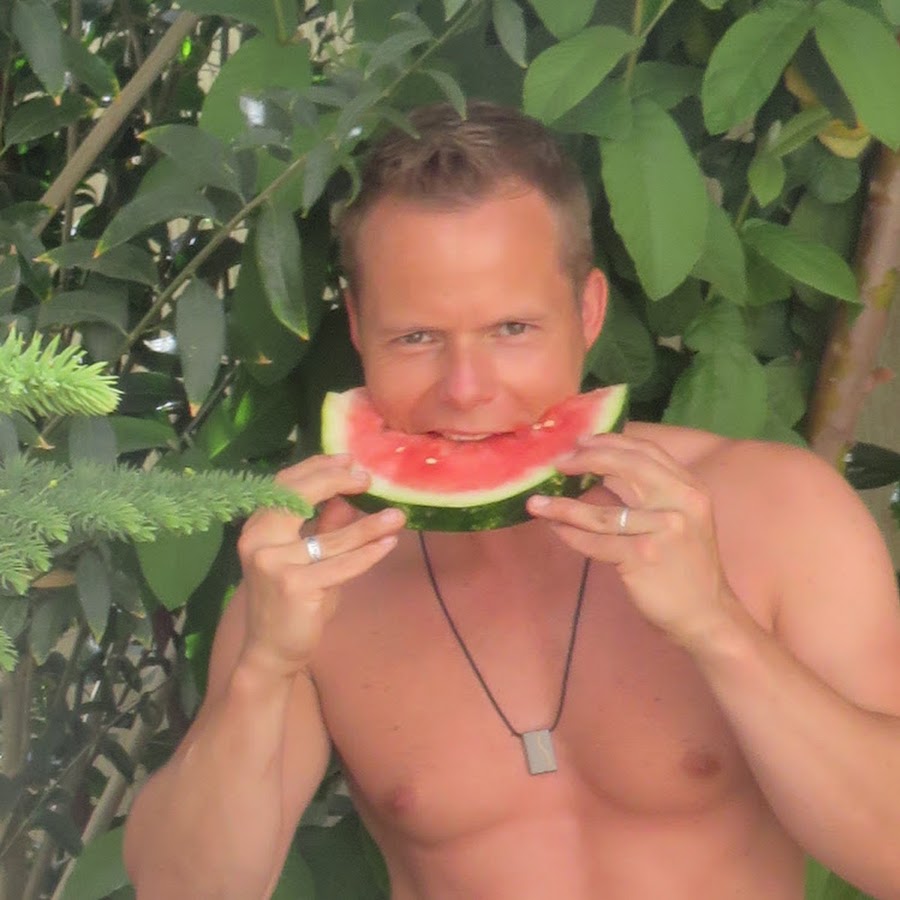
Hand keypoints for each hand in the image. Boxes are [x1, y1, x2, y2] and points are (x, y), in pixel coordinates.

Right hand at [236, 454, 404, 677]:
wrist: (271, 651)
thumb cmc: (291, 601)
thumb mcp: (308, 557)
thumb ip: (323, 526)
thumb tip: (346, 495)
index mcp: (257, 528)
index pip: (285, 485)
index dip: (318, 468)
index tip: (349, 460)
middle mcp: (258, 541)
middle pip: (299, 497)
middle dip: (336, 481)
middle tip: (368, 478)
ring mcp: (273, 563)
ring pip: (331, 537)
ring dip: (369, 525)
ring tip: (397, 516)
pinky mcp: (294, 586)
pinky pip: (341, 565)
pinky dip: (368, 554)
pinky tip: (389, 544)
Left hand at [526, 434, 736, 648]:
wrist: (706, 613)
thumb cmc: (687, 563)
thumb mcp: (681, 517)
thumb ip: (650, 491)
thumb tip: (599, 465)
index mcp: (689, 488)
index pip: (645, 452)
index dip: (610, 441)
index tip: (581, 440)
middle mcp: (680, 503)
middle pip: (625, 468)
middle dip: (586, 459)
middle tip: (558, 462)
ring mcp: (662, 530)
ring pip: (601, 512)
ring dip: (562, 506)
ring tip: (536, 502)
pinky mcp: (642, 557)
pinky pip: (596, 542)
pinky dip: (570, 534)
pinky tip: (553, 528)